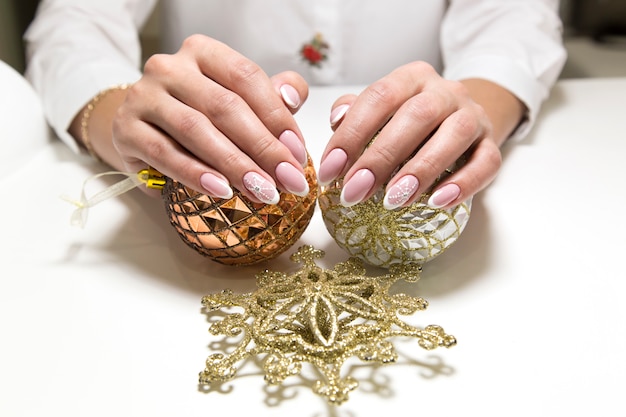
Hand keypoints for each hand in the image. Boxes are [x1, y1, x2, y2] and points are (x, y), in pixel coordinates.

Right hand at [112, 35, 309, 202]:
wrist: (141, 128)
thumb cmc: (198, 113)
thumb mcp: (235, 99)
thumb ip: (270, 96)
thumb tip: (294, 97)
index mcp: (203, 52)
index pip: (247, 78)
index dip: (277, 117)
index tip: (298, 154)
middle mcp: (170, 67)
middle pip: (225, 107)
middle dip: (264, 149)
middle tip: (289, 182)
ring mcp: (143, 95)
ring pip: (197, 130)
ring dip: (235, 165)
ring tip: (263, 191)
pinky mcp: (126, 128)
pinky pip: (165, 154)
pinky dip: (196, 174)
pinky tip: (222, 190)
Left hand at [318, 61, 511, 209]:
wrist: (463, 118)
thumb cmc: (410, 120)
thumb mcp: (382, 109)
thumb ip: (356, 111)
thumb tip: (336, 119)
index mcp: (411, 77)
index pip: (379, 96)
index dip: (352, 133)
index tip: (330, 170)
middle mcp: (445, 91)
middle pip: (416, 116)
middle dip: (381, 157)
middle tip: (355, 192)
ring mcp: (473, 115)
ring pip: (453, 136)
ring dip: (421, 170)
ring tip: (394, 200)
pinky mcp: (491, 144)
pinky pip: (486, 162)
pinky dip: (463, 183)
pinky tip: (438, 202)